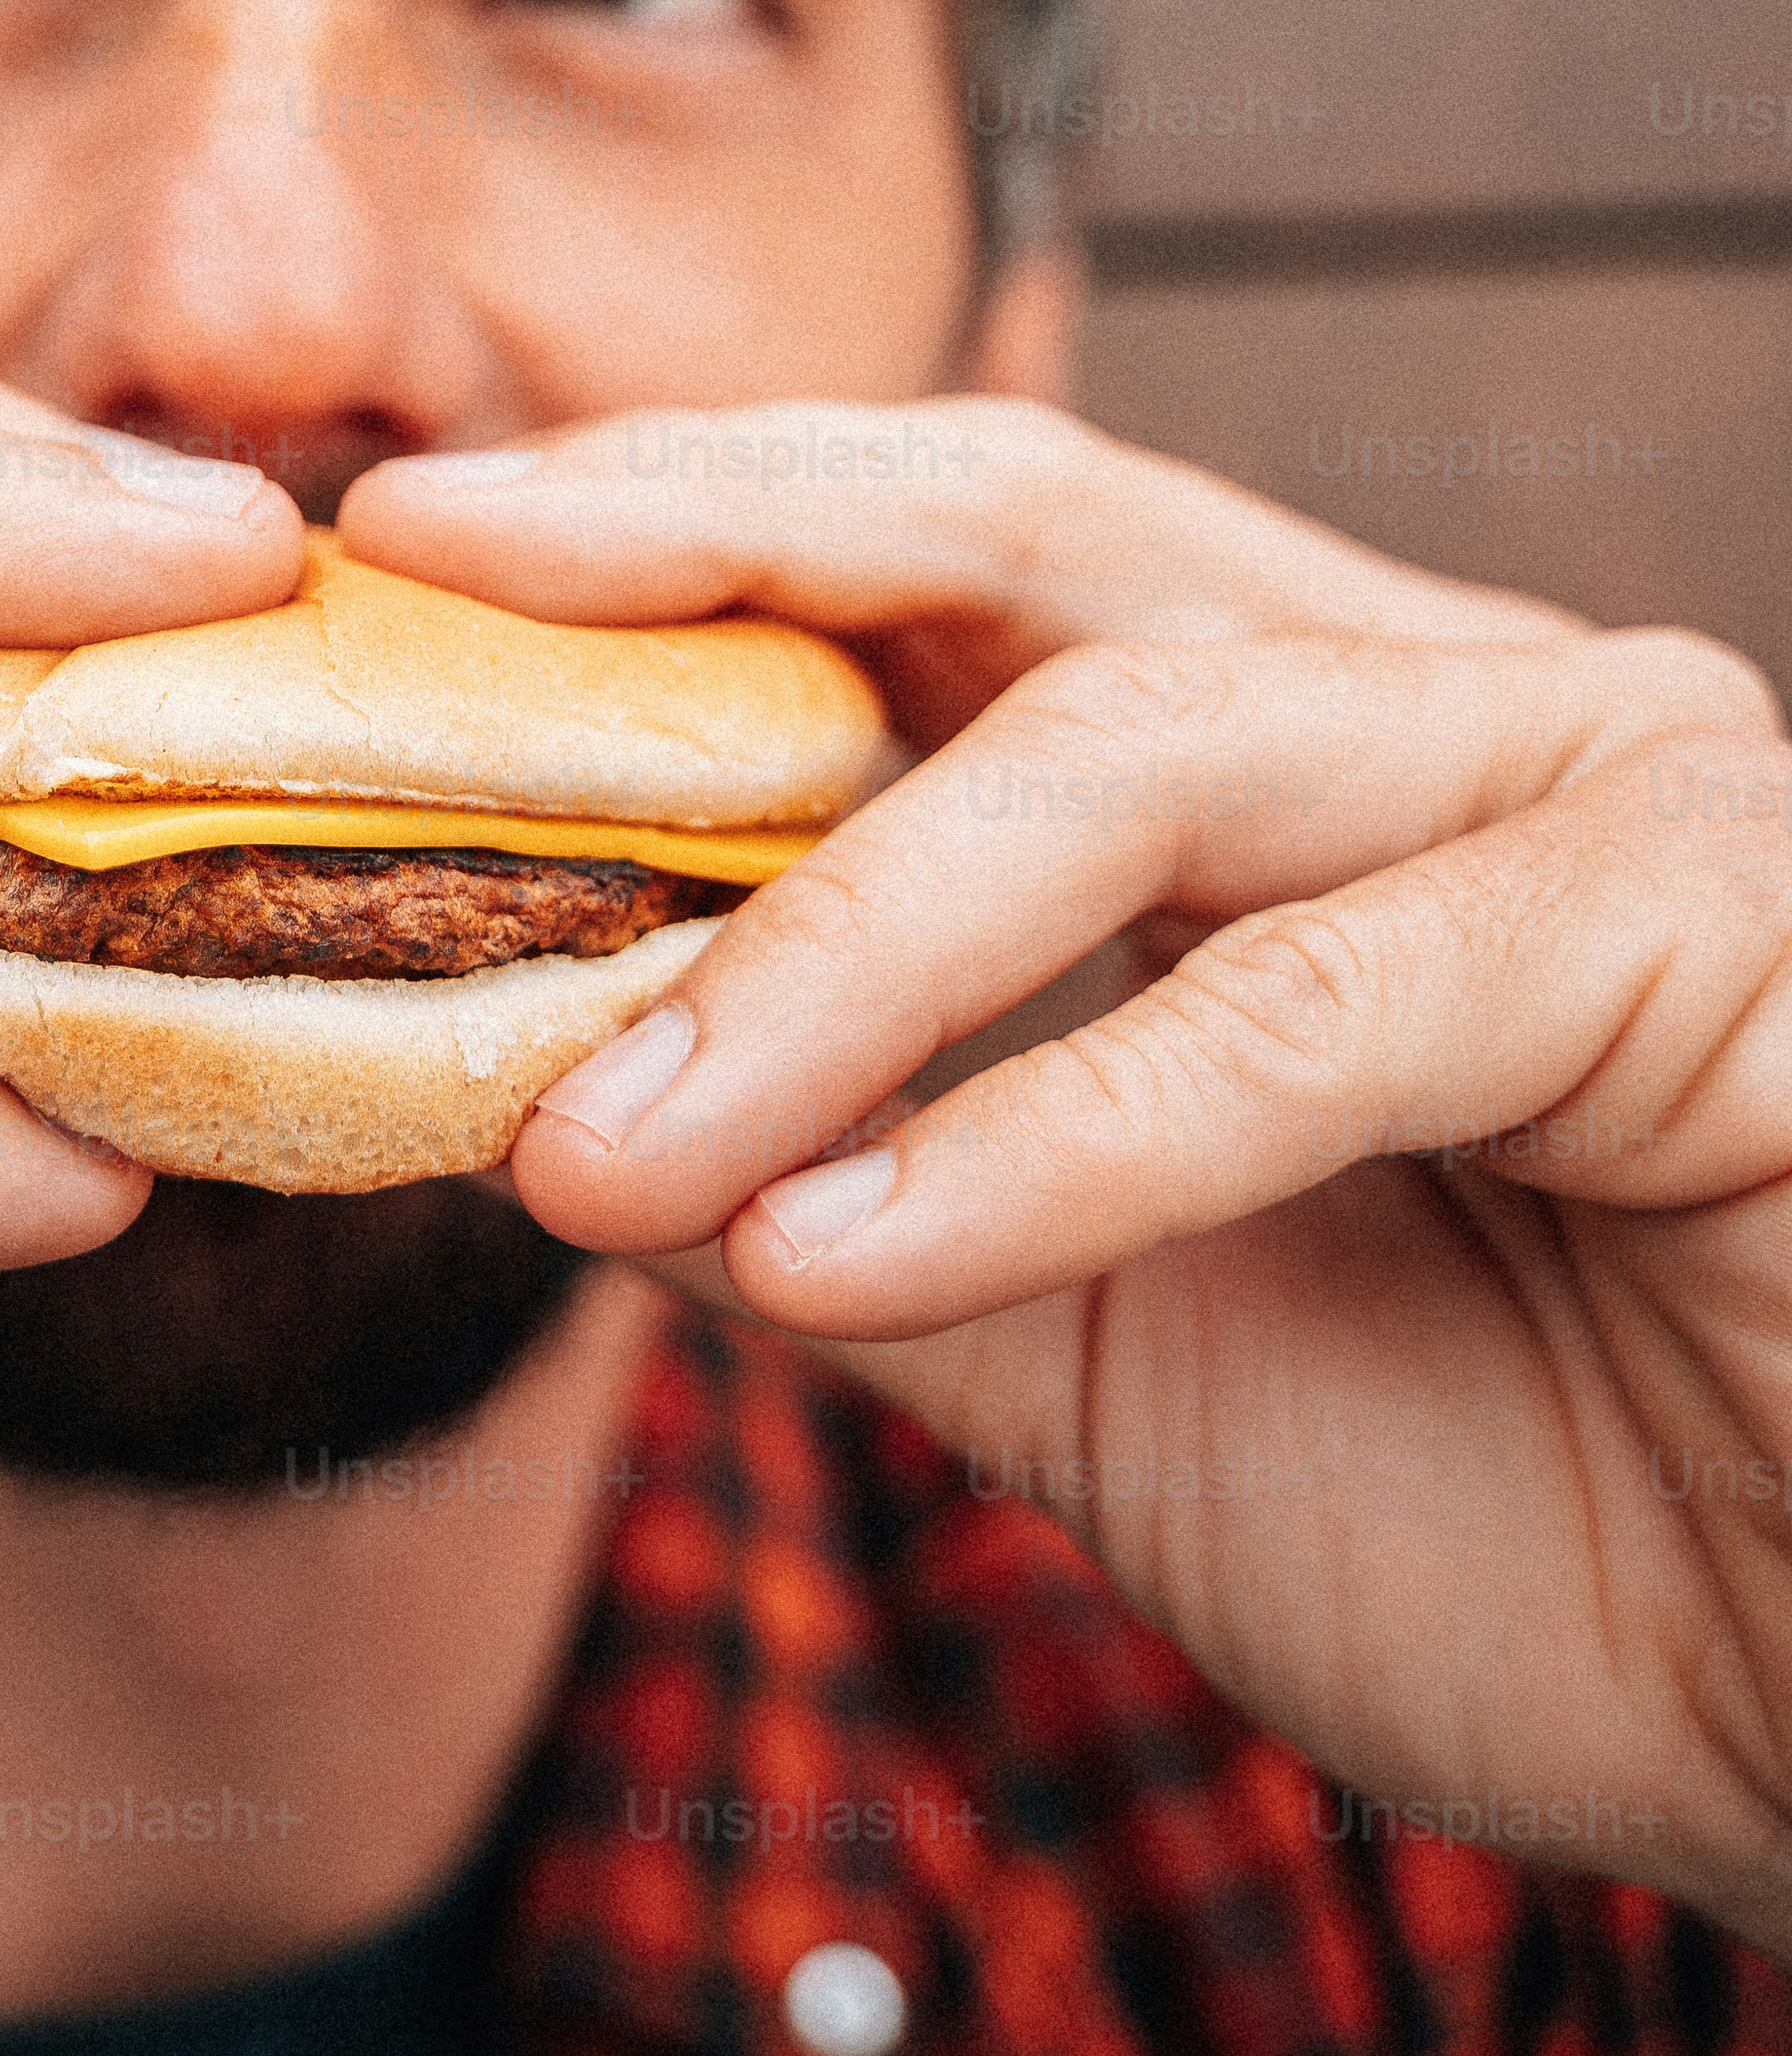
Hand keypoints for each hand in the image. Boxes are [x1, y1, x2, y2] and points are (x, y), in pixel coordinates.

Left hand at [344, 406, 1791, 1957]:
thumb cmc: (1525, 1521)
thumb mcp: (1083, 1342)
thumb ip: (845, 1185)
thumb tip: (529, 1086)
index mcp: (1299, 756)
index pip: (938, 564)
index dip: (675, 536)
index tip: (395, 556)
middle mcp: (1445, 701)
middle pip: (1013, 535)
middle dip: (701, 546)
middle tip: (423, 586)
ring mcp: (1596, 775)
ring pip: (1124, 762)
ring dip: (824, 956)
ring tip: (597, 1144)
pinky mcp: (1710, 921)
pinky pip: (1309, 1009)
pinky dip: (1048, 1135)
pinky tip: (838, 1253)